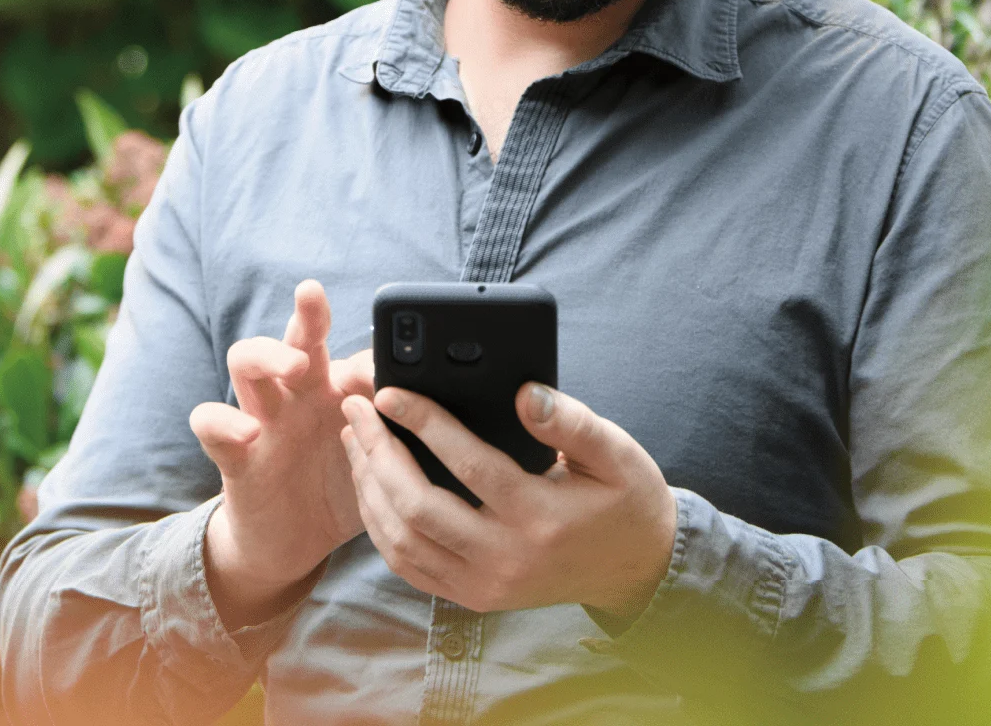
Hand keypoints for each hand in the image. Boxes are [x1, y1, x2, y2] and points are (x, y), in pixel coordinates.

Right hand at [189, 280, 373, 624]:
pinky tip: (248, 431)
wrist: (293, 545)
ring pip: (246, 360)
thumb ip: (406, 431)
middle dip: (309, 313)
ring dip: (269, 354)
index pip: (355, 350)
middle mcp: (297, 392)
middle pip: (296, 335)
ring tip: (296, 366)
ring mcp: (261, 416)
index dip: (372, 349)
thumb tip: (461, 405)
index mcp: (337, 388)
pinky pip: (210, 423)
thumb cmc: (345, 490)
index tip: (399, 356)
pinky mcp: (233, 452)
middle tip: (319, 302)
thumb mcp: (382, 460)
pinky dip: (224, 421)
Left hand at [339, 382, 677, 619]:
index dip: (424, 424)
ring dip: (369, 487)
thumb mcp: (615, 452)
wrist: (635, 568)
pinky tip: (371, 484)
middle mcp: (506, 559)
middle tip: (357, 409)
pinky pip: (409, 564)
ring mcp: (484, 586)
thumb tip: (525, 393)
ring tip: (356, 439)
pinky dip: (379, 524)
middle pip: (418, 507)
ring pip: (402, 541)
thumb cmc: (624, 499)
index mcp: (541, 517)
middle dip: (378, 452)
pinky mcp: (472, 596)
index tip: (390, 393)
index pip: (468, 465)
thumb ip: (570, 421)